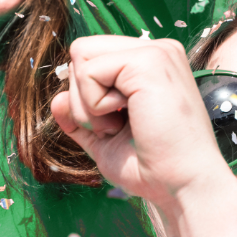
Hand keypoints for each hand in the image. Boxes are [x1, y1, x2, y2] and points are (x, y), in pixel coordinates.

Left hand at [50, 35, 232, 212]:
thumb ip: (77, 116)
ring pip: (81, 60)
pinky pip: (88, 72)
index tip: (114, 124)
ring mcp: (155, 52)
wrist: (181, 185)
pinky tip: (125, 120)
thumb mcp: (103, 139)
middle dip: (81, 97)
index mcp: (149, 64)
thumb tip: (56, 99)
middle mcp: (156, 50)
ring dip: (87, 105)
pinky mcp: (150, 61)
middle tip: (115, 125)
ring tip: (122, 125)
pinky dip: (94, 106)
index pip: (90, 57)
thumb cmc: (150, 167)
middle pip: (81, 52)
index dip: (84, 94)